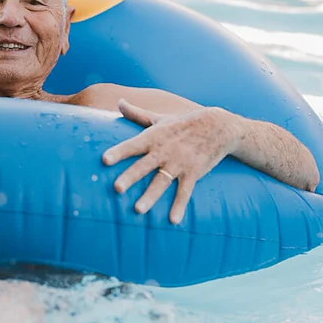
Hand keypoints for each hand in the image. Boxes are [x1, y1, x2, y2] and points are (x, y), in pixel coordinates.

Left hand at [102, 100, 239, 223]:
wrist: (218, 126)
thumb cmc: (184, 123)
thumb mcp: (159, 118)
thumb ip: (137, 114)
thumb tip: (119, 102)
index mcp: (153, 137)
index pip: (132, 146)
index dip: (118, 152)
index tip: (104, 160)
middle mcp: (164, 151)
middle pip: (144, 166)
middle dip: (130, 177)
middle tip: (116, 189)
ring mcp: (179, 163)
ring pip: (162, 182)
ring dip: (150, 196)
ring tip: (138, 209)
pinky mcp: (193, 173)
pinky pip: (185, 192)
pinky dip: (179, 206)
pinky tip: (173, 220)